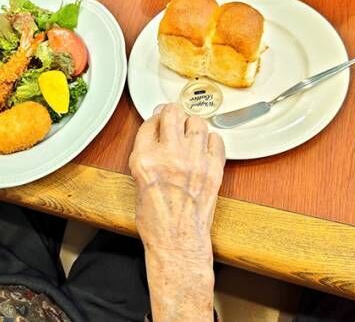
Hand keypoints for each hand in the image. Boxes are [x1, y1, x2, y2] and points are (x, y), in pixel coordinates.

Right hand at [129, 105, 224, 321]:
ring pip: (197, 122)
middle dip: (171, 113)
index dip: (153, 119)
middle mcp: (169, 156)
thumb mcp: (137, 182)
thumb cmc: (155, 220)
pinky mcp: (214, 169)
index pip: (150, 123)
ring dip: (192, 124)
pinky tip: (204, 145)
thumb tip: (155, 137)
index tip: (157, 121)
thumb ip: (146, 155)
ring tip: (189, 131)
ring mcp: (194, 161)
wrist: (177, 241)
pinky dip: (210, 139)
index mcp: (145, 159)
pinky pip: (216, 140)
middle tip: (172, 117)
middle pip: (172, 113)